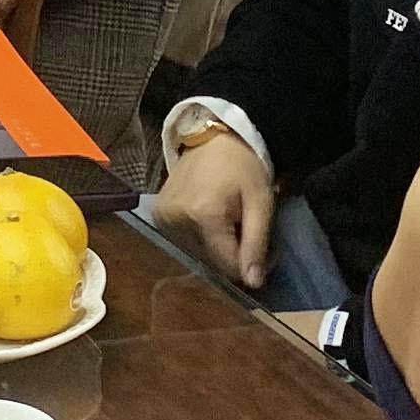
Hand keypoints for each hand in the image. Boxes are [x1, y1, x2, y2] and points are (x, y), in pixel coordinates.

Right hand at [156, 123, 278, 287]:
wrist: (214, 136)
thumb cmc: (243, 166)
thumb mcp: (260, 202)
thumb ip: (256, 243)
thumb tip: (253, 283)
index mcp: (203, 215)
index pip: (227, 265)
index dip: (248, 262)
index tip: (261, 248)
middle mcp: (176, 219)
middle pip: (211, 260)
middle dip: (231, 252)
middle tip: (244, 227)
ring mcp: (163, 217)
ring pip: (197, 252)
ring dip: (215, 244)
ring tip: (227, 219)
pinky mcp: (158, 215)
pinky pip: (183, 240)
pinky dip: (199, 235)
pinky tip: (207, 216)